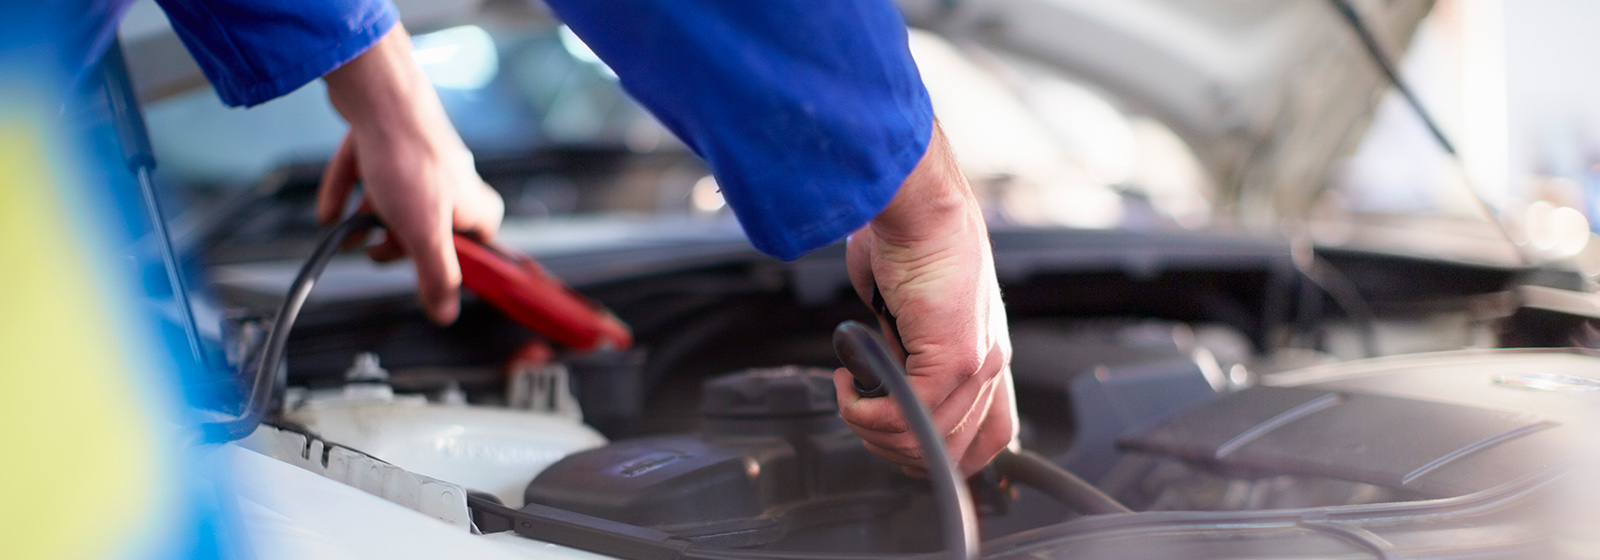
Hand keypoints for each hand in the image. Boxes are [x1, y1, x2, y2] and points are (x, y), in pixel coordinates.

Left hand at [316, 26, 503, 324]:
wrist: (377, 95)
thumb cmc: (408, 158)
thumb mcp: (424, 234)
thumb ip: (437, 277)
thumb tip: (445, 314)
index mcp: (474, 204)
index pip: (479, 246)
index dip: (451, 264)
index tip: (429, 275)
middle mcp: (454, 180)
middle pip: (429, 227)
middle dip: (397, 240)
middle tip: (377, 248)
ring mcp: (421, 159)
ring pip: (397, 200)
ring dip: (369, 219)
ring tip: (347, 232)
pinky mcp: (390, 140)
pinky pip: (370, 175)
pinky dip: (350, 193)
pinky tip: (330, 211)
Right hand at [834, 123, 1016, 476]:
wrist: (917, 203)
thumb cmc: (909, 234)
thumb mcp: (907, 309)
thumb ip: (904, 348)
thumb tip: (880, 370)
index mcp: (985, 351)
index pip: (988, 436)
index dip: (942, 455)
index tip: (897, 443)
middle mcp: (989, 364)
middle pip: (954, 452)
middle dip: (893, 447)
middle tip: (859, 415)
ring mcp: (976, 365)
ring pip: (922, 440)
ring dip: (870, 427)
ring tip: (849, 393)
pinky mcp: (953, 360)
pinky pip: (905, 417)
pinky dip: (864, 411)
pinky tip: (847, 385)